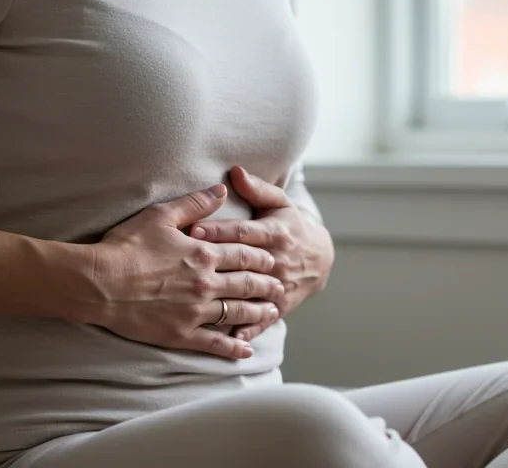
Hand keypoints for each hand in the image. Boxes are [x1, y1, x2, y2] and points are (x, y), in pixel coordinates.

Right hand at [79, 184, 285, 359]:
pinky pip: (215, 343)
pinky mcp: (181, 334)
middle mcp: (206, 283)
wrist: (98, 283)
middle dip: (267, 285)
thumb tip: (223, 190)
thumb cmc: (126, 246)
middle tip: (280, 286)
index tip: (272, 259)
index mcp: (203, 254)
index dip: (261, 257)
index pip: (243, 254)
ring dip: (258, 312)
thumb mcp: (161, 215)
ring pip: (237, 312)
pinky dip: (233, 346)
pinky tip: (246, 349)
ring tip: (272, 312)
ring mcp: (195, 311)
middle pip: (247, 284)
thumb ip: (195, 204)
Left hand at [189, 166, 334, 342]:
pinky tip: (229, 336)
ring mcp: (280, 285)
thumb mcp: (279, 203)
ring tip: (200, 303)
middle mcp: (278, 260)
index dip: (219, 231)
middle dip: (216, 262)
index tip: (193, 229)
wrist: (320, 258)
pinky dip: (248, 328)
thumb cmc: (291, 225)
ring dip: (228, 298)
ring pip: (252, 293)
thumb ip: (257, 188)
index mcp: (275, 233)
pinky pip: (263, 319)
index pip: (243, 232)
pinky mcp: (281, 305)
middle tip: (187, 262)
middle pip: (244, 263)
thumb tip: (234, 171)